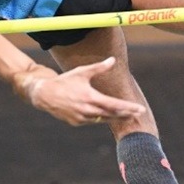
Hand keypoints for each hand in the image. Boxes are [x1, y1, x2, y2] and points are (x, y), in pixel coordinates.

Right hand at [27, 57, 144, 125]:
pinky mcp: (76, 123)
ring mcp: (81, 118)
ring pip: (102, 119)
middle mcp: (87, 110)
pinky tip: (106, 114)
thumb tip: (112, 60)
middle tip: (138, 114)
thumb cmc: (65, 80)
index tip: (139, 109)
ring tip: (127, 115)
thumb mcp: (82, 72)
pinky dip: (99, 118)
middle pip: (111, 114)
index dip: (128, 107)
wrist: (44, 94)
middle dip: (126, 114)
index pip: (114, 105)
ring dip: (114, 117)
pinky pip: (92, 121)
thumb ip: (99, 67)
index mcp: (90, 97)